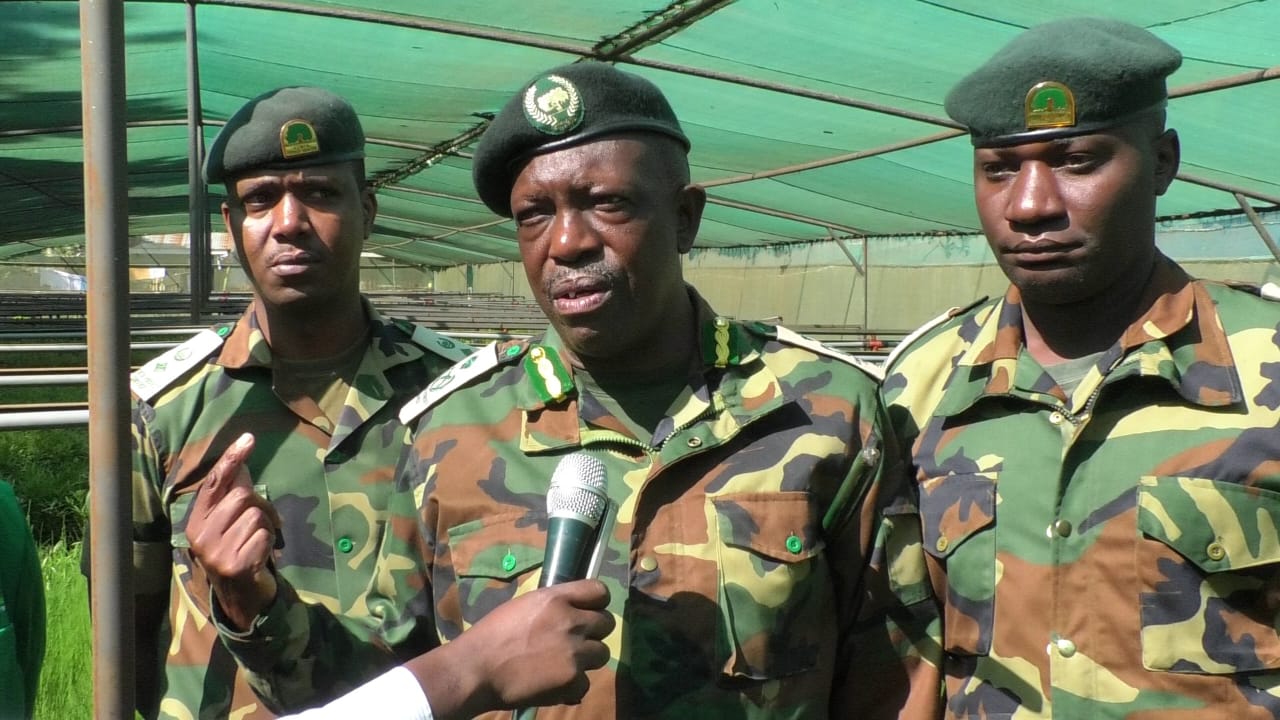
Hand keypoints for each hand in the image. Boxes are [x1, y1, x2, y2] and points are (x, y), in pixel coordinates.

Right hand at [184, 432, 281, 629]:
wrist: (240, 597)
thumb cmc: (238, 550)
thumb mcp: (230, 522)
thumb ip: (233, 494)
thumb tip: (242, 462)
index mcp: (196, 521)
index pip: (214, 483)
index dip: (231, 459)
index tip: (248, 438)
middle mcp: (200, 535)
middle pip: (242, 497)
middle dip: (262, 505)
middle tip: (266, 522)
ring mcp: (216, 552)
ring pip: (257, 516)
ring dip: (267, 526)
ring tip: (258, 542)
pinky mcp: (235, 565)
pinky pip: (265, 536)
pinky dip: (270, 542)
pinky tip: (260, 556)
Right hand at [408, 579, 614, 719]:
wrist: (476, 669)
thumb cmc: (492, 635)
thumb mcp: (524, 606)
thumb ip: (553, 606)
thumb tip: (573, 610)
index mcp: (556, 598)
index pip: (600, 591)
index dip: (597, 603)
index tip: (589, 612)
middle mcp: (570, 621)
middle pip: (607, 623)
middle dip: (594, 633)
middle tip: (576, 642)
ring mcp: (574, 651)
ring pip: (602, 654)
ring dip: (586, 660)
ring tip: (563, 665)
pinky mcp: (573, 679)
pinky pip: (586, 683)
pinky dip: (573, 687)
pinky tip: (554, 684)